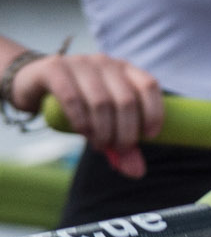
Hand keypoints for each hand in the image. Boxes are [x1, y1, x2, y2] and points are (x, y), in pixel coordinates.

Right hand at [14, 53, 160, 177]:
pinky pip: (72, 98)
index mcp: (124, 69)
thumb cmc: (75, 104)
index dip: (154, 112)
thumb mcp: (101, 121)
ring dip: (104, 130)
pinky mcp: (54, 69)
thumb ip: (120, 144)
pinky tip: (84, 133)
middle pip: (126, 99)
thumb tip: (137, 173)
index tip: (150, 136)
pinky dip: (81, 120)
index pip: (149, 86)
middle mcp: (105, 62)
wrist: (30, 84)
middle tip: (120, 149)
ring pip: (101, 101)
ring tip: (100, 145)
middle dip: (126, 131)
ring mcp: (80, 63)